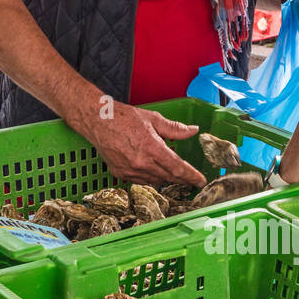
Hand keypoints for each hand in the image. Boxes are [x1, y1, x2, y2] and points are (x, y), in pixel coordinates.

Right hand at [78, 102, 206, 186]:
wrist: (97, 121)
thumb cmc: (124, 118)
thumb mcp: (153, 119)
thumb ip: (175, 129)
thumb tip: (193, 130)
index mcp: (152, 148)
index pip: (177, 167)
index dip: (191, 176)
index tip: (201, 181)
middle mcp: (141, 163)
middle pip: (169, 177)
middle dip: (182, 180)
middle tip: (192, 181)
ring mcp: (130, 171)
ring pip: (155, 180)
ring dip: (167, 179)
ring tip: (176, 177)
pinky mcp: (121, 174)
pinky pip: (142, 181)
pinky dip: (151, 178)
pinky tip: (155, 173)